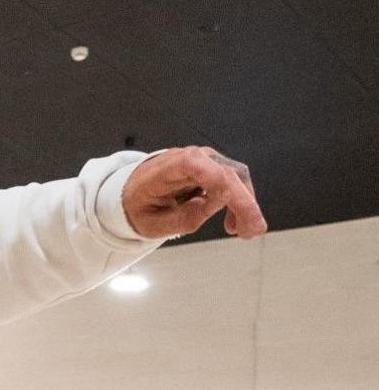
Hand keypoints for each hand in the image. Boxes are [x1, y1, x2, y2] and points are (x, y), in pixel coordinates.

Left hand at [123, 146, 265, 239]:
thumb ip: (182, 217)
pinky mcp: (214, 168)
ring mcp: (206, 161)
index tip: (226, 204)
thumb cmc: (140, 206)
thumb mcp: (151, 223)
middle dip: (243, 201)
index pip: (194, 164)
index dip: (215, 179)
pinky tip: (236, 224)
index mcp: (168, 168)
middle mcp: (192, 157)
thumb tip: (216, 205)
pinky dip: (238, 203)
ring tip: (247, 232)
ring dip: (246, 204)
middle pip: (225, 173)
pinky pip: (232, 183)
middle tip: (253, 230)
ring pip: (235, 178)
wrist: (135, 192)